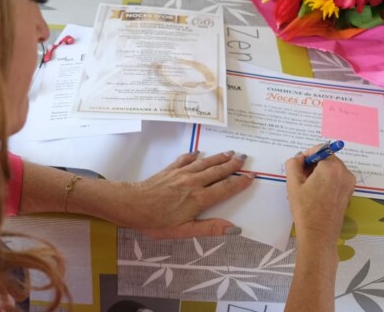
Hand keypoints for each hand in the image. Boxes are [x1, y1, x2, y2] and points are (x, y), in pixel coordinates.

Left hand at [112, 150, 253, 237]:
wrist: (132, 205)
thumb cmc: (157, 222)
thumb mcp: (184, 231)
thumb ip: (209, 228)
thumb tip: (234, 228)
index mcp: (200, 198)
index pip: (225, 188)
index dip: (240, 183)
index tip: (251, 176)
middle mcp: (194, 182)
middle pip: (217, 171)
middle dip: (232, 164)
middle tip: (244, 157)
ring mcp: (181, 173)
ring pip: (204, 163)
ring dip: (218, 157)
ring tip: (229, 152)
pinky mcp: (170, 170)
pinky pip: (185, 159)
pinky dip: (193, 155)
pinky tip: (198, 153)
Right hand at [285, 146, 355, 245]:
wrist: (318, 234)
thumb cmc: (304, 208)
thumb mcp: (293, 182)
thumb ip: (294, 163)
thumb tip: (300, 158)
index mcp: (332, 168)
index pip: (319, 150)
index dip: (307, 156)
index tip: (299, 168)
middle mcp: (345, 172)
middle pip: (327, 158)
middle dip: (314, 164)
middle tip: (302, 178)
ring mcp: (349, 183)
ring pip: (332, 168)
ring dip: (320, 172)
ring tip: (309, 187)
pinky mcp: (349, 192)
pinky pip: (337, 178)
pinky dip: (327, 180)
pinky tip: (317, 193)